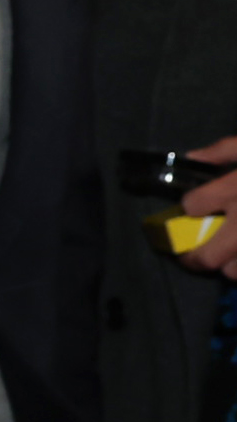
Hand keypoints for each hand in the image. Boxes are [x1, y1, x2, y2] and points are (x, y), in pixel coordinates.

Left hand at [174, 136, 236, 280]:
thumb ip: (224, 150)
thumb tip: (192, 155)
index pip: (194, 206)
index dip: (191, 207)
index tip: (194, 208)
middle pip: (208, 256)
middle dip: (193, 259)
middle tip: (188, 255)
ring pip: (233, 272)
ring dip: (227, 266)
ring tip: (228, 256)